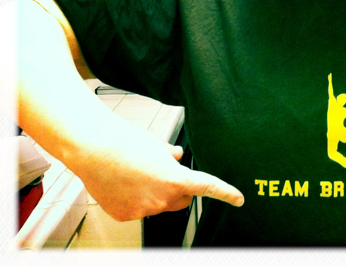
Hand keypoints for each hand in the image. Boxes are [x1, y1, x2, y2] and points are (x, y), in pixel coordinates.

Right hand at [72, 125, 243, 221]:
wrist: (95, 149)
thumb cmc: (126, 142)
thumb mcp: (157, 144)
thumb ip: (171, 156)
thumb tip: (176, 157)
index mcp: (175, 179)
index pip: (208, 187)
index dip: (225, 193)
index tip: (238, 198)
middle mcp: (162, 199)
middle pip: (182, 199)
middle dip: (179, 188)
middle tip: (163, 172)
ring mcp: (144, 210)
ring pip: (159, 204)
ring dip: (155, 192)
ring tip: (136, 173)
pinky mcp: (126, 215)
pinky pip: (139, 209)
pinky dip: (136, 199)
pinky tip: (124, 183)